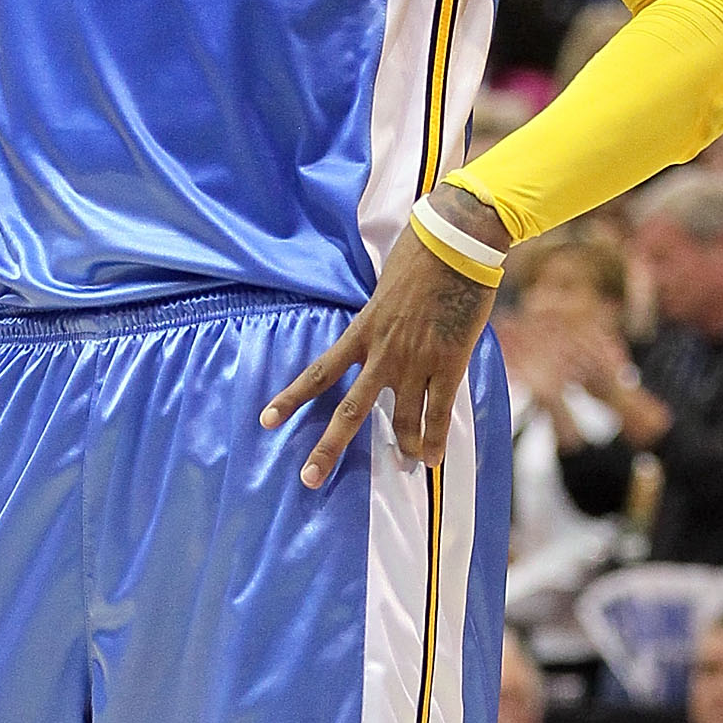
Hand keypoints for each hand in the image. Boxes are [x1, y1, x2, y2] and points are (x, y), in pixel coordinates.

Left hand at [261, 212, 498, 484]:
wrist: (456, 243)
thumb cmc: (420, 254)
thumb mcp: (384, 286)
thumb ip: (378, 315)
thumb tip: (381, 323)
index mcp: (362, 331)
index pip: (318, 372)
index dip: (291, 399)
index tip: (266, 421)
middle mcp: (383, 353)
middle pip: (349, 410)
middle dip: (328, 448)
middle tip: (309, 479)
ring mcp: (416, 361)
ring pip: (400, 418)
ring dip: (401, 445)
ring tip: (404, 465)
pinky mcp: (449, 362)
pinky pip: (439, 410)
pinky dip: (435, 437)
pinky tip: (432, 460)